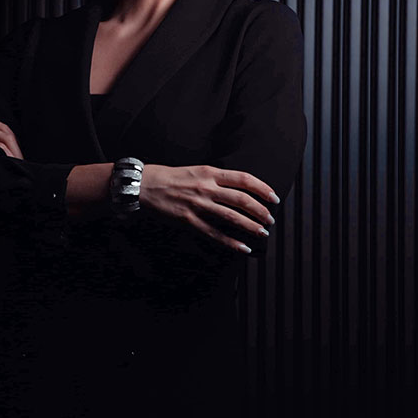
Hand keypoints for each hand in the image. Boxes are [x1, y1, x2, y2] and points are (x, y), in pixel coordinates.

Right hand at [138, 163, 279, 253]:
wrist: (144, 186)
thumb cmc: (170, 177)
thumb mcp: (196, 170)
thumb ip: (216, 178)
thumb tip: (239, 189)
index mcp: (209, 172)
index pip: (244, 179)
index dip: (263, 189)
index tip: (274, 198)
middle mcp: (206, 187)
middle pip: (242, 199)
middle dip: (261, 211)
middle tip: (271, 219)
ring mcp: (198, 205)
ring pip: (232, 218)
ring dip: (251, 226)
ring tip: (262, 233)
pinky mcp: (189, 221)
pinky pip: (214, 234)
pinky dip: (231, 242)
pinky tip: (243, 248)